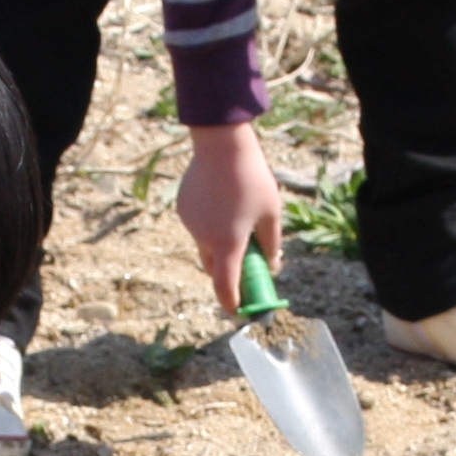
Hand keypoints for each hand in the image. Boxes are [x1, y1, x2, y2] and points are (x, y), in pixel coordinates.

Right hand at [173, 120, 284, 316]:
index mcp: (228, 244)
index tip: (239, 310)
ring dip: (219, 244)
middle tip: (246, 264)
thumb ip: (271, 244)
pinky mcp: (184, 209)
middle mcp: (205, 239)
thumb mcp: (271, 214)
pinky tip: (222, 202)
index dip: (232, 303)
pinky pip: (198, 226)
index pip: (225, 287)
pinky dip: (209, 225)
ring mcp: (191, 224)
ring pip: (205, 246)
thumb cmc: (252, 179)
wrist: (222, 144)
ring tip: (237, 218)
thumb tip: (272, 265)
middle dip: (228, 271)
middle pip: (214, 268)